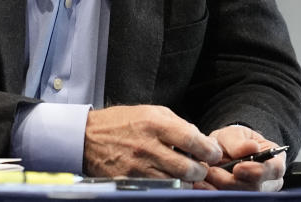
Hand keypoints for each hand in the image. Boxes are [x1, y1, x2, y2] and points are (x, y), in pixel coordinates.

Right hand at [83, 105, 222, 181]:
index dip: (209, 150)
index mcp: (154, 124)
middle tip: (200, 165)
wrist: (87, 138)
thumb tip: (200, 139)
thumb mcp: (150, 112)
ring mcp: (139, 167)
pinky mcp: (132, 182)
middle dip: (201, 169)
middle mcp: (147, 146)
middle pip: (188, 168)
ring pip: (177, 183)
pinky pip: (161, 188)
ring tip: (185, 171)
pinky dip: (170, 185)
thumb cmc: (121, 123)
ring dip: (186, 180)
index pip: (192, 140)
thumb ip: (177, 124)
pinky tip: (170, 177)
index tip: (213, 152)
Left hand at [195, 126, 285, 190]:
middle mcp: (268, 182)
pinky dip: (214, 191)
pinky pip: (228, 198)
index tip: (238, 168)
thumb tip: (252, 148)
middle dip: (231, 182)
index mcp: (274, 162)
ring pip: (241, 196)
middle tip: (212, 171)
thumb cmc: (234, 142)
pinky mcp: (239, 197)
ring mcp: (254, 193)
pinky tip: (202, 184)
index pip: (275, 169)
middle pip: (256, 188)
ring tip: (204, 175)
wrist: (223, 151)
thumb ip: (240, 142)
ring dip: (220, 187)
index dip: (258, 171)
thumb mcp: (235, 134)